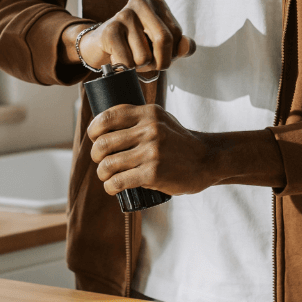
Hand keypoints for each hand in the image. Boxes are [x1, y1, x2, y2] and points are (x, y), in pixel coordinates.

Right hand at [77, 0, 194, 73]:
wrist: (99, 46)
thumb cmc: (135, 45)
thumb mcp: (161, 45)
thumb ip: (180, 46)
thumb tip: (187, 46)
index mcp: (157, 3)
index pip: (177, 35)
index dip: (170, 53)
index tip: (157, 54)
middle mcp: (141, 2)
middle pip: (164, 40)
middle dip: (160, 62)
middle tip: (148, 63)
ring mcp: (123, 14)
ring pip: (145, 56)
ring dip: (138, 66)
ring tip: (129, 56)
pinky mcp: (109, 30)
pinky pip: (127, 62)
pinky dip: (124, 68)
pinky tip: (118, 57)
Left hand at [88, 104, 215, 196]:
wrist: (207, 159)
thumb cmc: (179, 141)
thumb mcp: (161, 118)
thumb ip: (138, 118)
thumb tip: (105, 124)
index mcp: (148, 113)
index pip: (107, 117)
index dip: (94, 129)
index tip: (94, 137)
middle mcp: (149, 130)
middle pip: (103, 143)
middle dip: (96, 155)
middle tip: (100, 160)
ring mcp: (151, 152)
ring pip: (108, 164)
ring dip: (102, 173)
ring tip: (106, 175)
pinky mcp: (152, 174)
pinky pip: (119, 181)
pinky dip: (110, 186)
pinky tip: (112, 187)